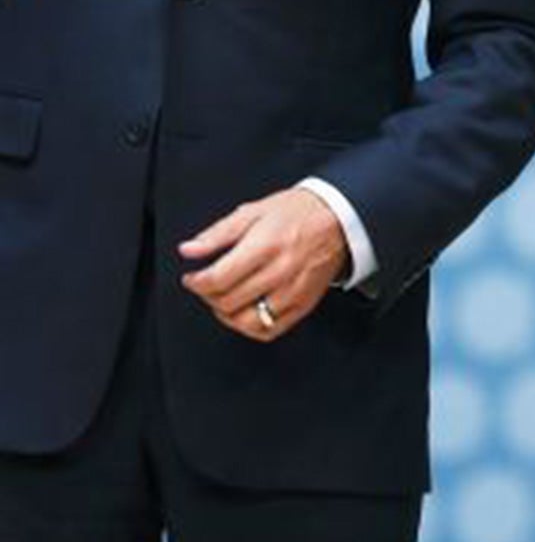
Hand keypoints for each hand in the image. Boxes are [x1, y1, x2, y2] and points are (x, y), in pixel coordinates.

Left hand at [178, 187, 347, 342]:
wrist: (339, 219)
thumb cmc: (297, 212)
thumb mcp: (253, 211)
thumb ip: (217, 233)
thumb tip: (188, 250)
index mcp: (265, 246)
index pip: (218, 279)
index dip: (196, 282)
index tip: (192, 278)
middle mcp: (280, 271)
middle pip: (228, 301)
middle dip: (208, 296)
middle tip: (208, 285)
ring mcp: (293, 291)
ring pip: (246, 321)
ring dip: (226, 314)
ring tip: (225, 300)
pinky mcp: (303, 304)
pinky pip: (269, 330)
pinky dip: (250, 326)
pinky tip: (245, 311)